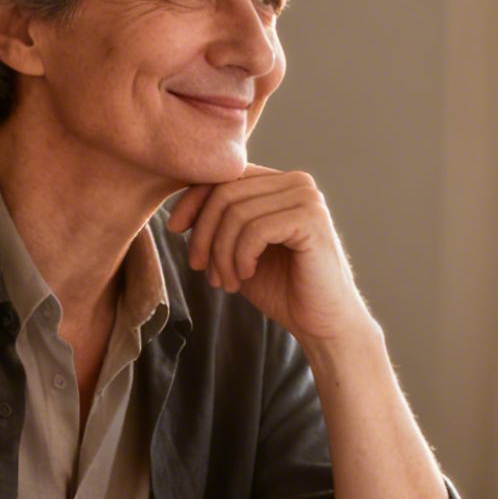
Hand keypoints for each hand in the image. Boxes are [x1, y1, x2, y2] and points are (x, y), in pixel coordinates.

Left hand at [168, 167, 372, 344]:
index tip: (175, 229)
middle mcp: (296, 182)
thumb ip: (218, 223)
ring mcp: (307, 199)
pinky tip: (246, 276)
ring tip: (227, 281)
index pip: (224, 175)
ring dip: (222, 253)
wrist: (322, 323)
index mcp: (279, 182)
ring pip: (237, 212)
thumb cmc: (281, 288)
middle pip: (226, 192)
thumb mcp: (238, 250)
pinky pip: (255, 230)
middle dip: (205, 234)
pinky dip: (241, 257)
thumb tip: (180, 208)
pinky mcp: (311, 220)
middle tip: (203, 270)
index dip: (193, 200)